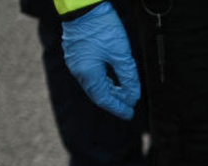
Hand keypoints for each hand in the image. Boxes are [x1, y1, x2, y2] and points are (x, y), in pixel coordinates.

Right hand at [62, 2, 139, 120]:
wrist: (83, 4)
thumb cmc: (102, 27)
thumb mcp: (120, 53)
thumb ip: (128, 77)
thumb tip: (133, 96)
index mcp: (88, 73)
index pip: (104, 99)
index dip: (118, 108)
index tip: (130, 114)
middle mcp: (78, 70)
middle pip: (97, 93)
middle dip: (114, 101)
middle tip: (128, 106)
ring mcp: (74, 61)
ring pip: (93, 83)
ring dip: (108, 90)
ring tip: (123, 94)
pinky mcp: (75, 52)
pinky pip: (88, 73)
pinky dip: (101, 79)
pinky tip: (111, 79)